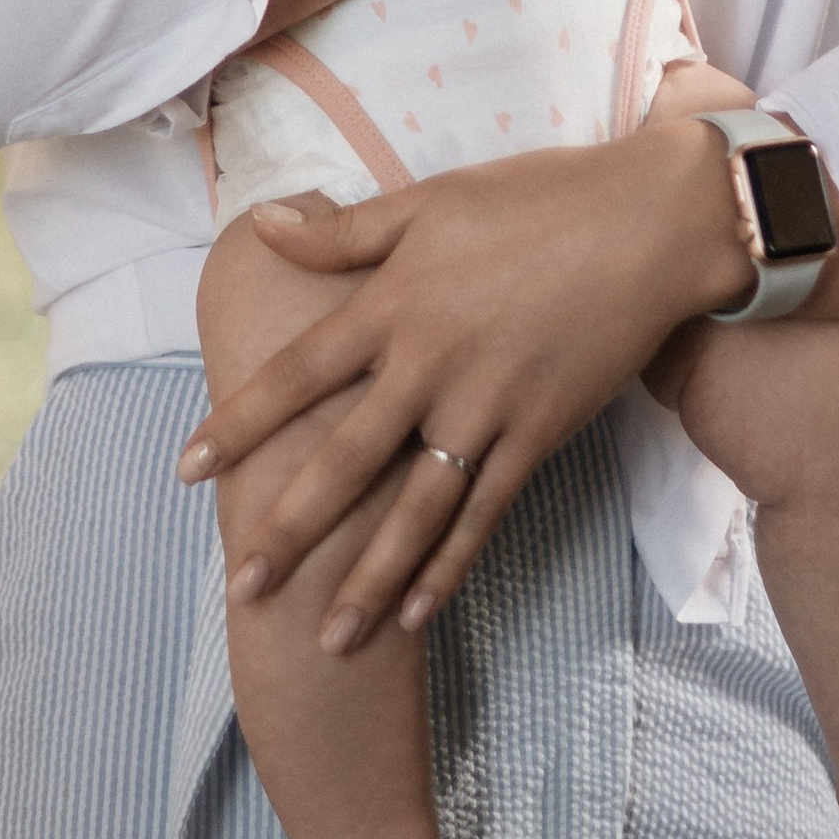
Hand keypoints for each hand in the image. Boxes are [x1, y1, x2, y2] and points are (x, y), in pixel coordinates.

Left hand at [174, 123, 758, 645]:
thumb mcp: (430, 201)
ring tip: (328, 639)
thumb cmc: (537, 199)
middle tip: (243, 585)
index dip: (241, 423)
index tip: (187, 469)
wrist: (651, 226)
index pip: (298, 374)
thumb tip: (258, 226)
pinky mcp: (539, 435)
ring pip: (414, 510)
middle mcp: (430, 365)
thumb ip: (343, 231)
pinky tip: (416, 614)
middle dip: (290, 528)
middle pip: (345, 461)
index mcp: (394, 303)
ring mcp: (486, 407)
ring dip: (369, 578)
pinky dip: (449, 566)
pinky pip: (484, 514)